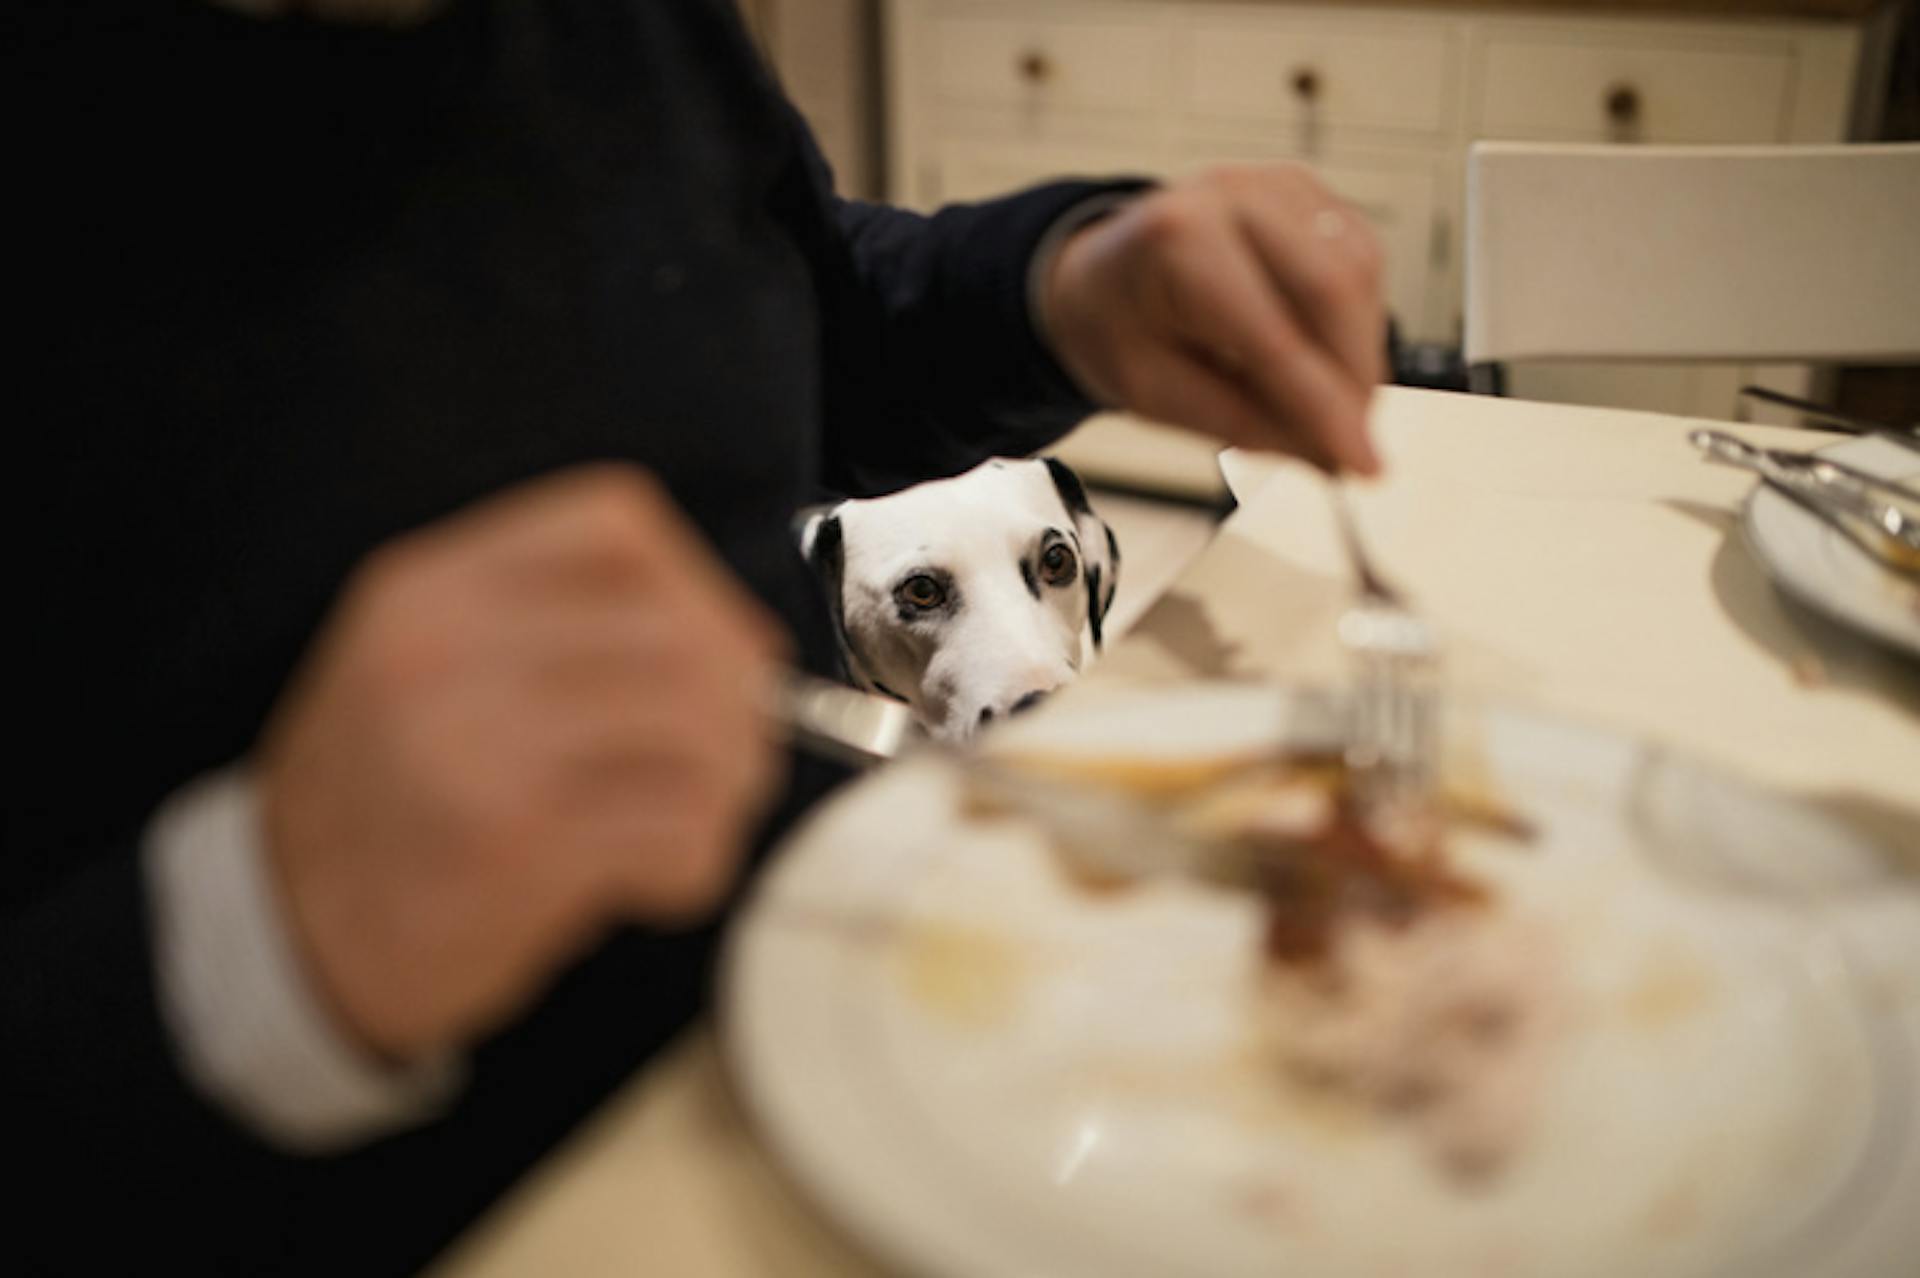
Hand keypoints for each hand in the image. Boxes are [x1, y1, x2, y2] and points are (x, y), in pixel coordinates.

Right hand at [257, 465, 787, 1061]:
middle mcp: (450, 654)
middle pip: (677, 633)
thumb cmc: (384, 792)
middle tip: (741, 748)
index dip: (700, 587)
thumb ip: (555, 622)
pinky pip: (675, 831)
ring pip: (695, 728)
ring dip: (732, 780)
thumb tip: (736, 640)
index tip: (724, 645)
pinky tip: (665, 875)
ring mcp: (480, 752)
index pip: (616, 525)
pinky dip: (701, 858)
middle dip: (742, 698)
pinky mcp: (515, 853)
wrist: (285, 931)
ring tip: (706, 812)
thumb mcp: (423, 656)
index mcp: (432, 588)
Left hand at [1042, 165, 1386, 475]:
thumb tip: (1329, 453)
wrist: (1099, 275)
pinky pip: (1360, 256)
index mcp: (1176, 240)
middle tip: (1351, 444)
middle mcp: (1231, 195)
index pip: (1273, 335)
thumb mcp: (1155, 393)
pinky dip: (1358, 317)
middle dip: (1354, 379)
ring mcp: (1273, 185)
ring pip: (1358, 271)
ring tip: (1332, 405)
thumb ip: (1243, 421)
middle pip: (1333, 289)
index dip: (1325, 406)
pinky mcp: (1305, 192)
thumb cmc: (1118, 328)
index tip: (1364, 464)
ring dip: (1360, 351)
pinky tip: (1330, 356)